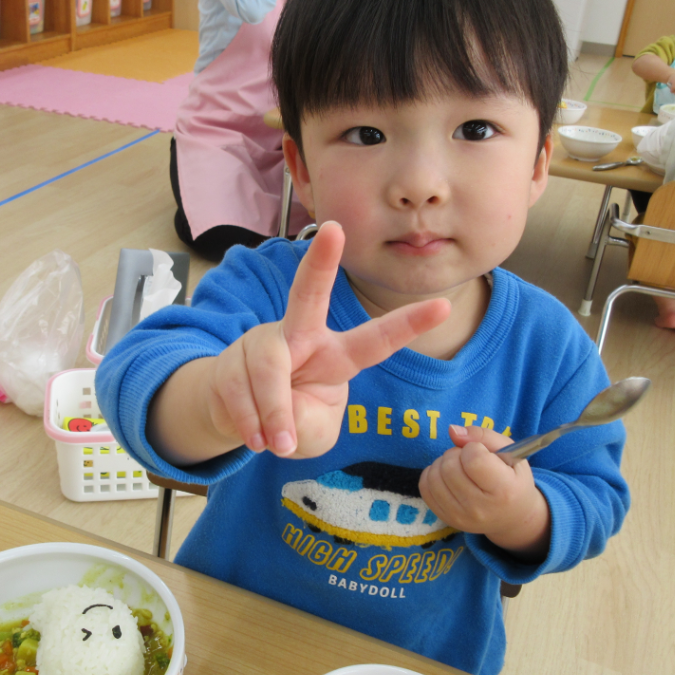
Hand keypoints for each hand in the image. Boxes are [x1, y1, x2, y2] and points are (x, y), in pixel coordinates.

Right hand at [206, 222, 450, 458]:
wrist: (238, 418)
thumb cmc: (290, 418)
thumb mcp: (314, 434)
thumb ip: (309, 427)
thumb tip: (283, 417)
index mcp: (335, 354)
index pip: (375, 339)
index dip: (408, 325)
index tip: (442, 306)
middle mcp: (300, 335)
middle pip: (309, 293)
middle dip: (322, 262)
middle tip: (334, 230)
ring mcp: (263, 341)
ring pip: (270, 370)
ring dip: (273, 413)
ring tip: (273, 443)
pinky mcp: (231, 357)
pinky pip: (239, 389)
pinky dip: (249, 422)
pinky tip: (255, 438)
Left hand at [419, 424, 549, 559]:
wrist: (513, 517)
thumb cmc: (512, 479)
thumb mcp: (510, 452)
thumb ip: (483, 435)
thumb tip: (452, 431)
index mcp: (503, 491)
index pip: (473, 460)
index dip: (473, 448)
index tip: (482, 452)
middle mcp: (480, 509)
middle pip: (449, 467)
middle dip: (456, 453)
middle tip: (468, 458)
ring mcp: (460, 517)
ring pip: (434, 476)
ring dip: (443, 463)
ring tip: (458, 466)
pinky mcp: (446, 518)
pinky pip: (424, 488)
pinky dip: (432, 475)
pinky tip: (447, 476)